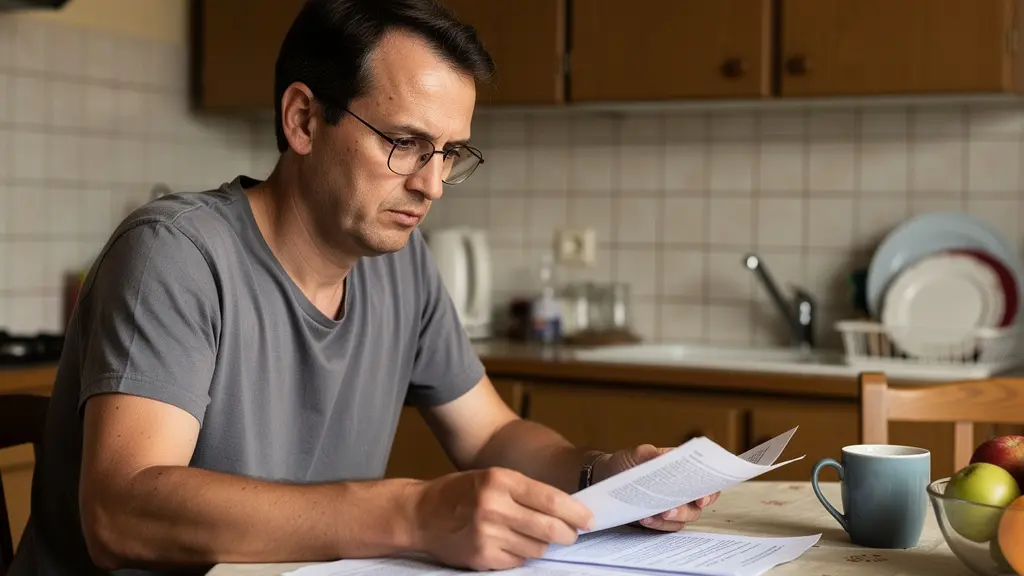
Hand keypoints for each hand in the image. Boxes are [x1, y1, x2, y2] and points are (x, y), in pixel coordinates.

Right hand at [410, 467, 594, 570]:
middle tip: (571, 534)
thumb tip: (564, 509)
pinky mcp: (482, 557)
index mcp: (500, 480)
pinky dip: (521, 555)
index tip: (589, 519)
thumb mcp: (491, 478)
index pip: (550, 498)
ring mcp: (487, 534)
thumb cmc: (459, 493)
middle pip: (549, 528)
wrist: (419, 513)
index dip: (575, 512)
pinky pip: (518, 561)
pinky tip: (509, 544)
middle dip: (567, 534)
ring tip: (529, 535)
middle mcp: (494, 506)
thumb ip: (524, 491)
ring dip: (541, 544)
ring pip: (536, 547)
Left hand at [594, 444, 720, 531]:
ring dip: (669, 519)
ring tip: (652, 514)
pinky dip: (655, 525)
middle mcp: (681, 492)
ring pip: (681, 520)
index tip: (701, 498)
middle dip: (684, 509)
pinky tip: (643, 518)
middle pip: (695, 506)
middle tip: (669, 509)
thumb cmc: (627, 463)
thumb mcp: (636, 454)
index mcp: (682, 472)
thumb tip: (661, 457)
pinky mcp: (658, 520)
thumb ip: (649, 454)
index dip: (709, 492)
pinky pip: (664, 527)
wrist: (606, 477)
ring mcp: (670, 507)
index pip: (705, 483)